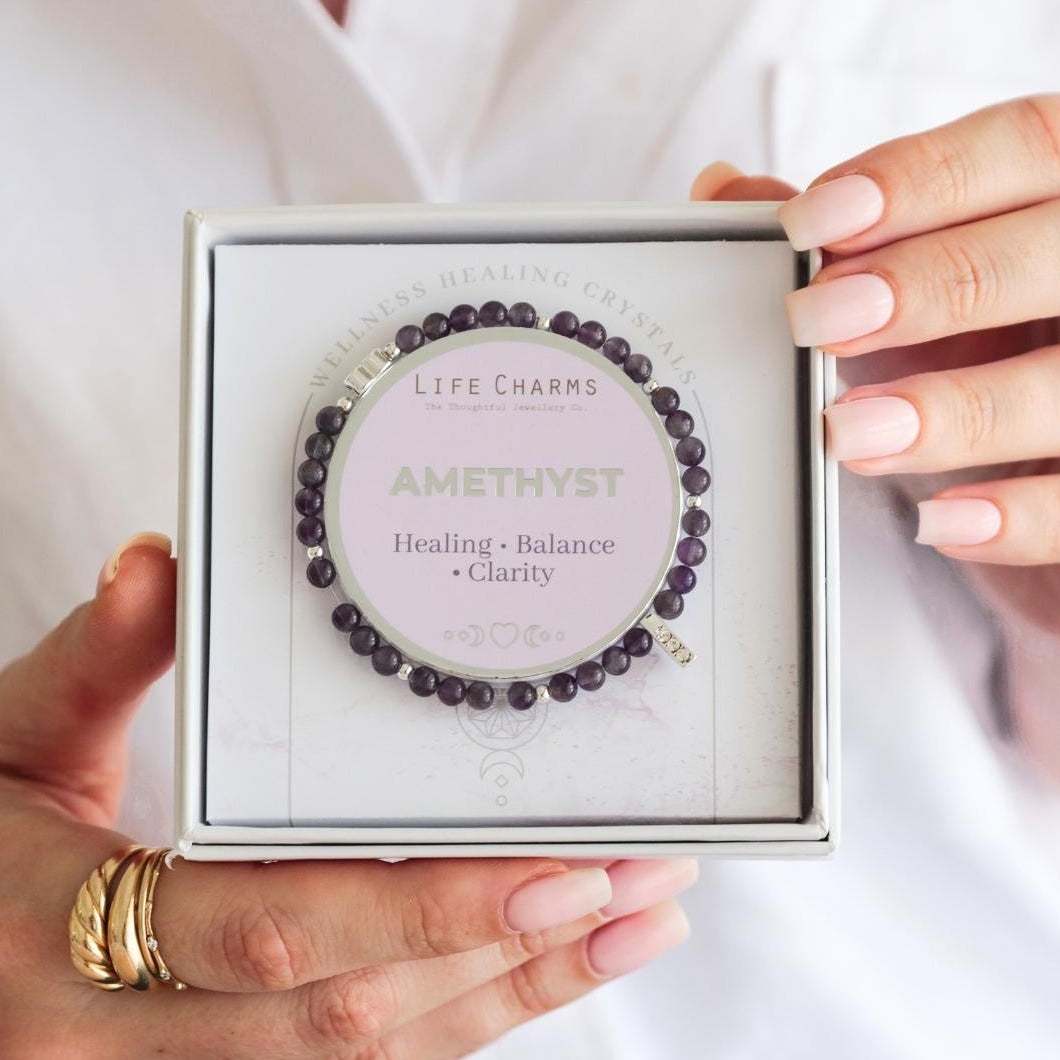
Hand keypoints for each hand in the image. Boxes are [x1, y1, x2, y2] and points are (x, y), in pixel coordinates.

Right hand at [0, 534, 695, 1058]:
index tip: (555, 868)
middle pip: (346, 1015)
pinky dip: (467, 1017)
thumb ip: (97, 656)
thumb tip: (158, 562)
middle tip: (636, 882)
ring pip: (371, 1059)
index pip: (270, 927)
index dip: (417, 909)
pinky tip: (550, 966)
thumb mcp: (18, 735)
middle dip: (505, 952)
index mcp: (64, 937)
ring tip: (634, 923)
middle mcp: (120, 1040)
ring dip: (516, 993)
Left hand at [691, 97, 1059, 771]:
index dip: (919, 179)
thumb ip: (831, 234)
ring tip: (850, 431)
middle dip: (927, 284)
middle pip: (1046, 256)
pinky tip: (938, 521)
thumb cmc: (978, 343)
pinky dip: (1016, 516)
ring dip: (955, 409)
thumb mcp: (912, 279)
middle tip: (817, 319)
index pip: (1021, 148)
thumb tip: (723, 190)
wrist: (1040, 460)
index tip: (812, 222)